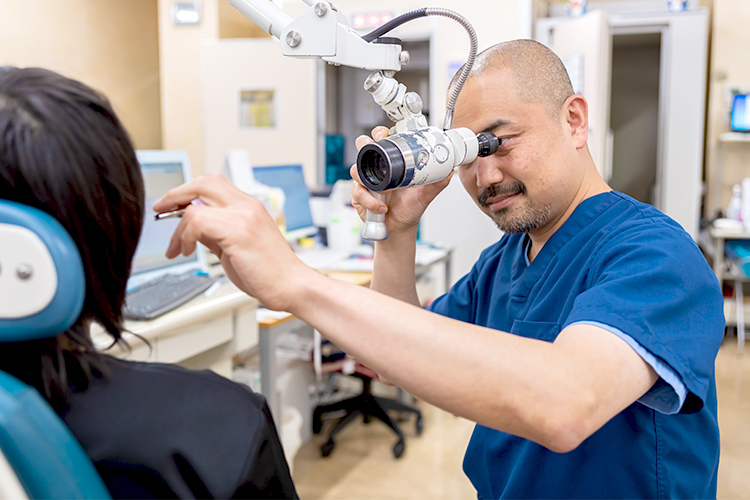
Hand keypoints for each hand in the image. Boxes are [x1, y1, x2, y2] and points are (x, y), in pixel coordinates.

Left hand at [152, 174, 312, 310]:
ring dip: (178, 227)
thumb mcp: (237, 246)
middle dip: (175, 195)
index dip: (188, 191)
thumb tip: (193, 228)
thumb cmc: (269, 272)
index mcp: (249, 207)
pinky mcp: (238, 231)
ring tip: (176, 247)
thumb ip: (216, 232)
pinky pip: (198, 221)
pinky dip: (184, 237)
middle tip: (161, 210)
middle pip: (203, 183)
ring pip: (195, 204)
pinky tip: (186, 251)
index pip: (213, 184)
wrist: (292, 286)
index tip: (171, 205)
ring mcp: (243, 216)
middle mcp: (247, 206)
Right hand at [350, 126, 452, 235]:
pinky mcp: (358, 195)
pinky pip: (359, 193)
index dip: (380, 133)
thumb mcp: (425, 195)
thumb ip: (437, 182)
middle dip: (365, 145)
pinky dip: (371, 201)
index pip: (382, 140)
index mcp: (392, 163)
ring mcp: (365, 181)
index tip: (384, 134)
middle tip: (375, 153)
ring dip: (370, 182)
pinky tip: (381, 207)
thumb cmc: (409, 209)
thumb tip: (449, 171)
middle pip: (362, 147)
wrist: (399, 228)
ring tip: (385, 193)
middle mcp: (376, 168)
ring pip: (356, 170)